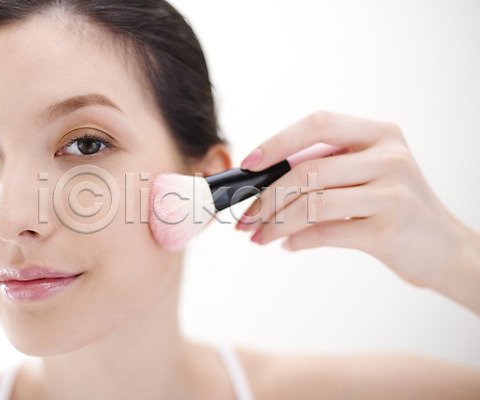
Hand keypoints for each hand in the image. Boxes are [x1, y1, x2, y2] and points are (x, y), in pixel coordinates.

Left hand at [236, 111, 478, 297]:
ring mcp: (393, 193)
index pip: (318, 124)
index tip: (248, 164)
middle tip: (246, 218)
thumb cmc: (393, 208)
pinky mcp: (389, 230)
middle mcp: (390, 157)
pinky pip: (327, 232)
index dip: (277, 141)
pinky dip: (299, 240)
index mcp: (380, 133)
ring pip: (313, 204)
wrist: (444, 249)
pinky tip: (289, 245)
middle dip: (267, 197)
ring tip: (259, 236)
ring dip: (276, 224)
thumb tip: (263, 183)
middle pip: (308, 170)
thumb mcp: (368, 174)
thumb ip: (325, 170)